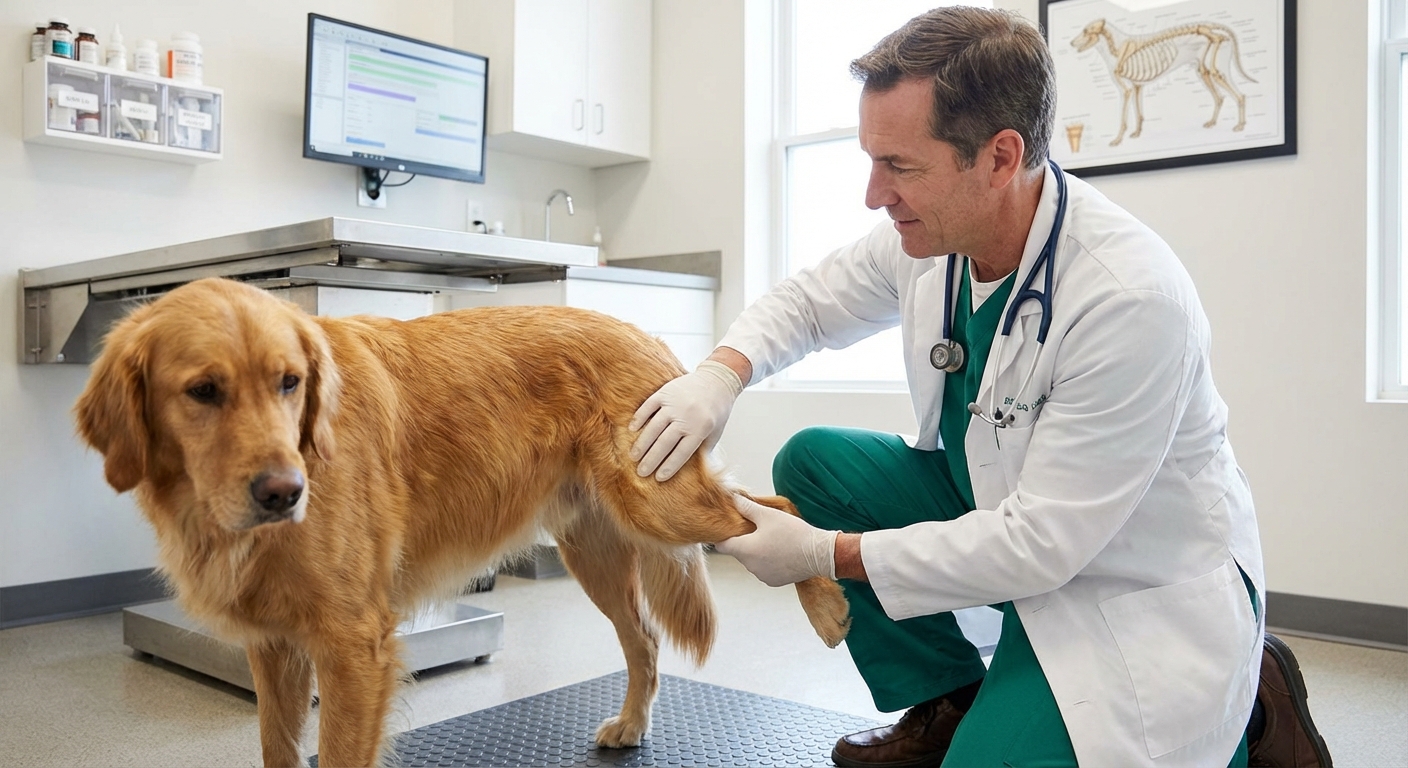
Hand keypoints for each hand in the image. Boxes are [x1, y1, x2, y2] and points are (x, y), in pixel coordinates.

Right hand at [629, 360, 742, 480]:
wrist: (717, 380)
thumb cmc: (717, 411)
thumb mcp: (716, 432)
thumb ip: (704, 451)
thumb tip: (693, 473)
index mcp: (701, 428)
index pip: (682, 453)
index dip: (669, 466)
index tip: (659, 478)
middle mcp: (686, 416)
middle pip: (664, 443)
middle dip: (651, 460)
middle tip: (641, 472)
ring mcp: (674, 403)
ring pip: (653, 427)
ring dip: (642, 443)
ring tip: (633, 457)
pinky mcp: (665, 392)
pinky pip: (648, 407)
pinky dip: (639, 418)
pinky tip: (631, 430)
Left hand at [715, 496, 837, 586]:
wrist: (818, 554)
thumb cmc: (793, 533)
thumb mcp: (768, 515)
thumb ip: (747, 507)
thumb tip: (734, 499)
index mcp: (745, 550)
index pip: (722, 545)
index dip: (723, 536)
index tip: (729, 529)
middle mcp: (750, 566)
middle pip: (739, 552)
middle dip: (746, 541)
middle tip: (759, 529)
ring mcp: (762, 576)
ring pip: (752, 561)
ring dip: (758, 552)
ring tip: (774, 540)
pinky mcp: (773, 581)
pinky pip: (764, 569)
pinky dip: (769, 561)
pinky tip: (781, 552)